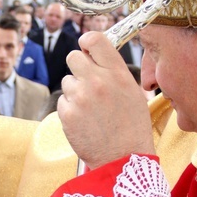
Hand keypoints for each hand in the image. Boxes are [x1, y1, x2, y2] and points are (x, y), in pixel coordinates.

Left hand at [58, 31, 154, 169]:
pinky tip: (84, 121)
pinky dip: (70, 109)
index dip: (87, 41)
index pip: (94, 39)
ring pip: (67, 81)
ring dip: (75, 91)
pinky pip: (63, 101)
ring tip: (91, 109)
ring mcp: (80, 97)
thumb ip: (113, 71)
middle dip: (79, 67)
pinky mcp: (67, 114)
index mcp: (117, 73)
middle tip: (88, 82)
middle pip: (73, 56)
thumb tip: (95, 55)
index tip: (87, 48)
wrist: (124, 158)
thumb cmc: (132, 126)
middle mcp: (97, 81)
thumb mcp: (133, 92)